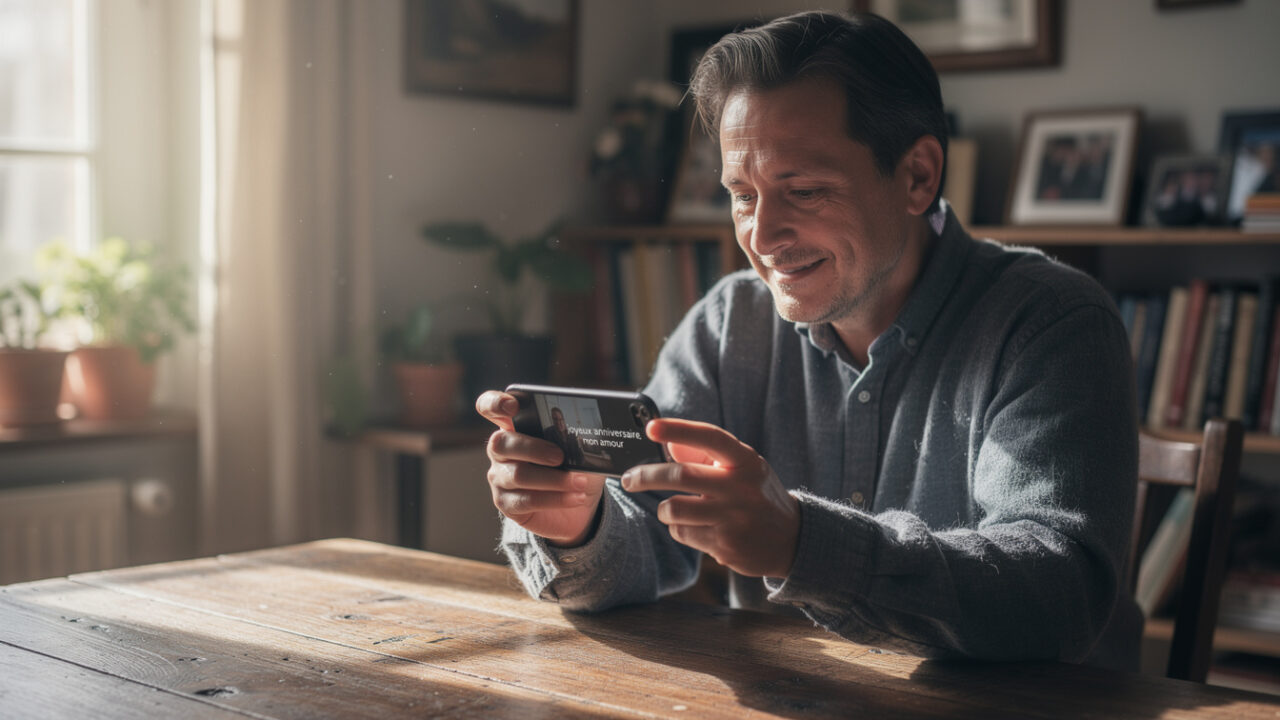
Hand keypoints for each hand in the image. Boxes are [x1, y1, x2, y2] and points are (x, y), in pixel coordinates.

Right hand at [477, 390, 605, 545]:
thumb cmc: (574, 468)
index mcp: (514, 427)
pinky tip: (576, 497)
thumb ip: (576, 436)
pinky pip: (527, 500)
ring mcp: (500, 477)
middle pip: (501, 442)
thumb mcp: (579, 448)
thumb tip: (589, 433)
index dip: (495, 403)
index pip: (490, 407)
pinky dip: (556, 499)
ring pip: (518, 474)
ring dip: (554, 479)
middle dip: (533, 448)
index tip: (513, 406)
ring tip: (580, 482)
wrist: (578, 506)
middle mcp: (500, 450)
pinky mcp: (506, 504)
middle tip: (560, 457)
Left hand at [621, 418, 799, 577]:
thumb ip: (705, 453)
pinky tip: (698, 528)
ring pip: (674, 509)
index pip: (709, 438)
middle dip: (645, 476)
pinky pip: (683, 533)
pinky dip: (680, 529)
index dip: (678, 429)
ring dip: (665, 509)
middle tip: (629, 479)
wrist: (791, 539)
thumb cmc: (756, 494)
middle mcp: (741, 488)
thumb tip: (668, 444)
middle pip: (681, 477)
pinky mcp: (725, 546)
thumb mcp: (741, 467)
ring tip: (674, 509)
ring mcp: (734, 519)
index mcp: (746, 461)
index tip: (650, 427)